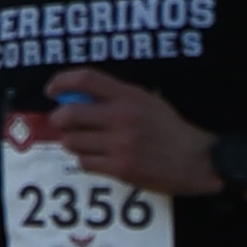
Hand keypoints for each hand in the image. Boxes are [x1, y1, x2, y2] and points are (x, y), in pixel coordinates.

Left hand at [34, 67, 216, 195]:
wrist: (195, 160)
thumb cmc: (170, 130)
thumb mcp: (148, 101)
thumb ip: (116, 96)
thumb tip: (77, 97)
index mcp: (129, 96)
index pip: (86, 79)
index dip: (61, 81)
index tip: (51, 90)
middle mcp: (122, 117)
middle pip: (69, 114)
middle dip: (58, 120)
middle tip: (62, 123)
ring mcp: (120, 144)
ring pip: (72, 142)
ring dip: (72, 142)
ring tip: (85, 143)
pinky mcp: (120, 168)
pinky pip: (84, 163)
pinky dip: (85, 160)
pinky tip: (97, 159)